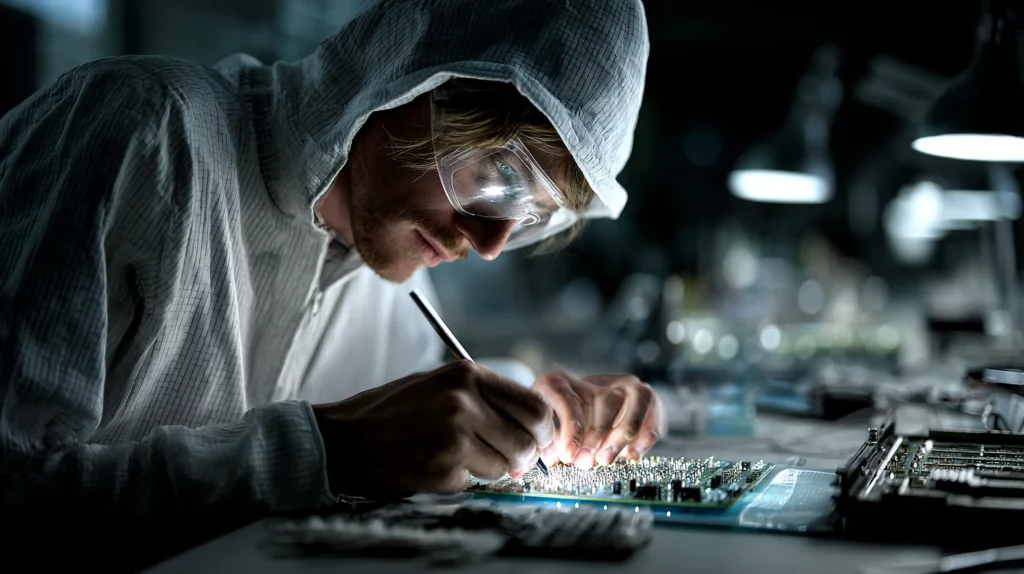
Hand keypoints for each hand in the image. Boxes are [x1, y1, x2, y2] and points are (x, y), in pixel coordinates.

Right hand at [312, 361, 555, 499]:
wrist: (343, 439)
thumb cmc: (391, 411)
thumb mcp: (437, 383)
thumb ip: (482, 396)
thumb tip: (527, 422)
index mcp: (466, 375)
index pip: (533, 404)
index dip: (543, 428)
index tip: (540, 439)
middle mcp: (464, 402)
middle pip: (527, 438)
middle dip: (526, 454)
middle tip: (513, 459)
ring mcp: (454, 437)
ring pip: (505, 464)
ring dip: (492, 468)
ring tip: (460, 456)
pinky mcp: (444, 469)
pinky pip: (475, 481)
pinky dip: (462, 479)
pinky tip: (436, 465)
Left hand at [532, 370, 663, 469]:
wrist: (578, 415)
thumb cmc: (558, 427)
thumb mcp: (548, 433)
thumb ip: (550, 443)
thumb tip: (554, 459)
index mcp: (558, 381)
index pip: (567, 398)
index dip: (570, 429)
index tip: (568, 454)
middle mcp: (592, 379)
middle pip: (605, 399)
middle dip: (597, 435)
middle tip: (587, 461)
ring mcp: (621, 383)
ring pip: (636, 397)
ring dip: (623, 432)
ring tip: (607, 459)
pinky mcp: (643, 395)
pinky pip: (653, 409)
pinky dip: (645, 434)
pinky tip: (632, 455)